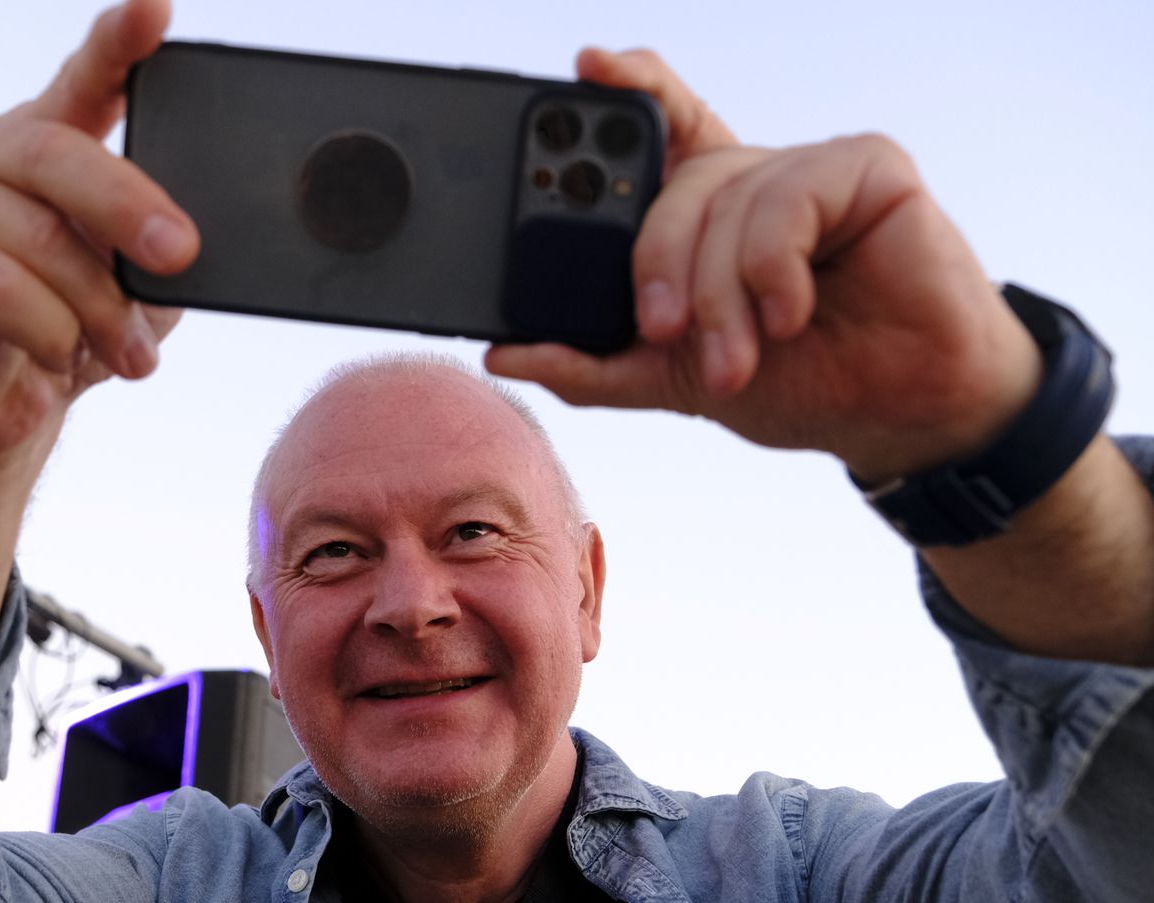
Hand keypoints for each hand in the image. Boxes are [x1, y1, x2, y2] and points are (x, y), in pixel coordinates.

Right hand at [0, 0, 196, 465]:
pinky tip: (59, 355)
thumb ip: (147, 244)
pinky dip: (49, 331)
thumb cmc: (65, 331)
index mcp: (37, 139)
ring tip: (129, 353)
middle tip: (182, 256)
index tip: (155, 10)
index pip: (82, 79)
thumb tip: (184, 245)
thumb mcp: (125, 280)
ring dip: (99, 308)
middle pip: (58, 154)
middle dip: (129, 209)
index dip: (119, 43)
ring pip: (37, 238)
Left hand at [486, 50, 1040, 482]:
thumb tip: (503, 353)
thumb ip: (593, 362)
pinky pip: (788, 198)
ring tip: (738, 359)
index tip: (585, 67)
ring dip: (720, 295)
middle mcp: (752, 179)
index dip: (626, 90)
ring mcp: (808, 167)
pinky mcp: (868, 168)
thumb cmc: (797, 383)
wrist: (898, 414)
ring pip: (725, 201)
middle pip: (672, 183)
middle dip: (657, 264)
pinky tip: (789, 314)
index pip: (661, 131)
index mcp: (707, 214)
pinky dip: (775, 267)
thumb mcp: (676, 376)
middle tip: (660, 330)